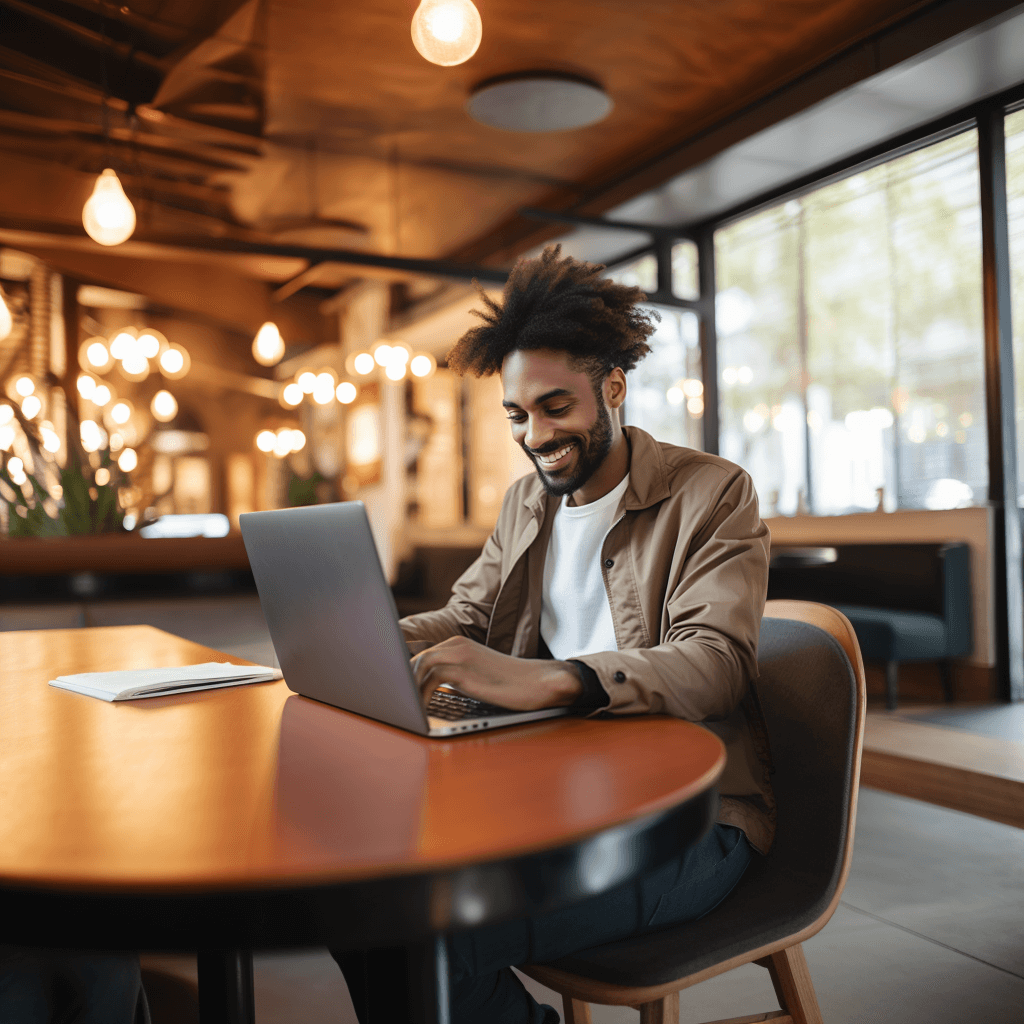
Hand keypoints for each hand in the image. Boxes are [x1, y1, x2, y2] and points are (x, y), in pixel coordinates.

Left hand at [411, 636, 581, 710]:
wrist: (538, 682)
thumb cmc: (509, 684)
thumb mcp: (476, 676)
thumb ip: (454, 677)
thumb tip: (425, 691)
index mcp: (457, 645)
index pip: (420, 657)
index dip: (404, 674)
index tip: (396, 691)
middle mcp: (455, 645)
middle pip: (414, 659)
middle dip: (401, 681)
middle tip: (394, 702)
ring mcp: (459, 655)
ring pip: (418, 666)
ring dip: (407, 688)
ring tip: (404, 708)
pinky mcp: (464, 671)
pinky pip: (429, 680)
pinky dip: (420, 696)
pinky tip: (420, 711)